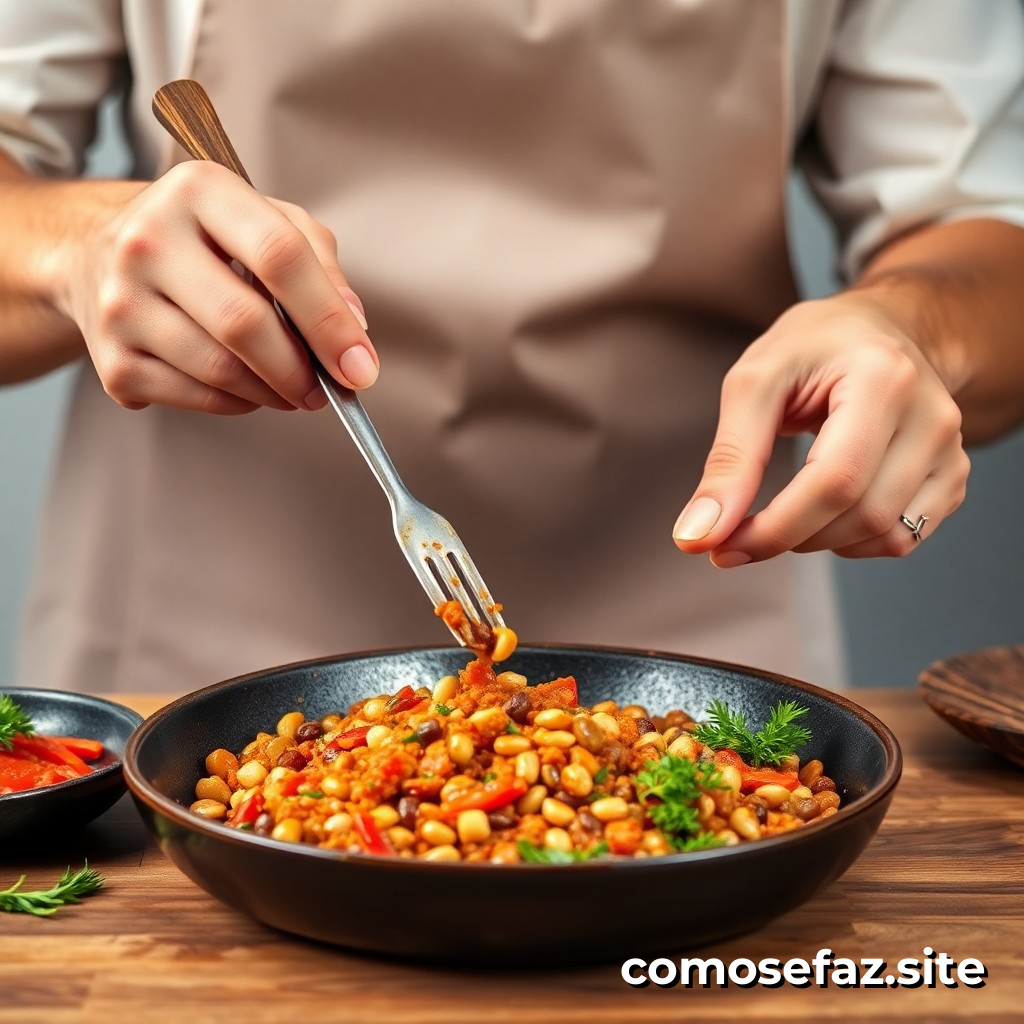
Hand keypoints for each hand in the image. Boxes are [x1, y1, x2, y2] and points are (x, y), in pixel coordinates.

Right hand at [54, 161, 376, 413]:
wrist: (98, 254)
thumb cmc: (205, 239)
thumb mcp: (266, 220)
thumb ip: (320, 264)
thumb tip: (353, 327)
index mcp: (199, 190)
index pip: (280, 256)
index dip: (329, 320)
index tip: (361, 366)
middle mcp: (148, 239)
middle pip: (245, 323)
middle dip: (301, 370)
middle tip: (326, 390)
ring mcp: (120, 301)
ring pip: (220, 371)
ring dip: (273, 392)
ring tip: (291, 387)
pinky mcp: (110, 358)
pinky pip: (194, 398)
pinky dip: (236, 404)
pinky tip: (245, 387)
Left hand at [672, 293, 969, 562]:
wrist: (874, 329)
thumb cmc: (811, 349)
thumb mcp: (754, 382)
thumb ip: (729, 458)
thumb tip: (700, 533)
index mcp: (883, 378)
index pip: (835, 481)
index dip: (774, 528)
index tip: (720, 547)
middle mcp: (931, 415)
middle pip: (861, 515)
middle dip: (787, 538)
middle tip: (736, 535)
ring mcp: (951, 449)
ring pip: (885, 535)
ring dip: (819, 542)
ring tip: (784, 510)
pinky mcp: (953, 476)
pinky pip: (903, 539)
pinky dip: (853, 542)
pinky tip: (825, 512)